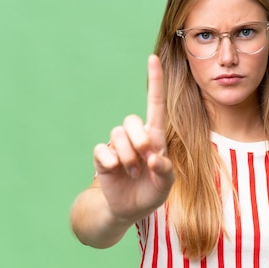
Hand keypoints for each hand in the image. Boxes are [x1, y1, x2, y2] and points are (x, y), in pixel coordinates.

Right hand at [93, 55, 173, 223]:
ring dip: (128, 156)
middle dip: (140, 141)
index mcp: (155, 137)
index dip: (154, 81)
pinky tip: (116, 171)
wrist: (128, 209)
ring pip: (117, 134)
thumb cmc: (151, 192)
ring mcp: (117, 146)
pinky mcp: (102, 157)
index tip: (153, 58)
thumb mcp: (166, 184)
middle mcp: (135, 136)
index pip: (154, 104)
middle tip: (146, 161)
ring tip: (132, 173)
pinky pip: (102, 149)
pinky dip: (111, 161)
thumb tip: (154, 158)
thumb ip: (165, 171)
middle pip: (132, 120)